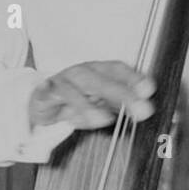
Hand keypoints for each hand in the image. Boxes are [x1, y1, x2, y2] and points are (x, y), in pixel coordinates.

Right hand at [29, 61, 154, 130]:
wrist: (39, 104)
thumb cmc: (73, 102)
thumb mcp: (99, 105)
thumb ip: (120, 106)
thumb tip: (145, 110)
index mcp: (98, 71)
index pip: (118, 69)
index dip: (133, 78)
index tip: (149, 89)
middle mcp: (82, 72)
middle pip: (102, 78)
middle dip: (122, 93)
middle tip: (140, 109)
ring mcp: (64, 79)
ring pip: (80, 86)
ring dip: (93, 104)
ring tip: (105, 120)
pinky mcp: (46, 91)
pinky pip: (59, 96)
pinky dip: (70, 105)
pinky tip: (76, 116)